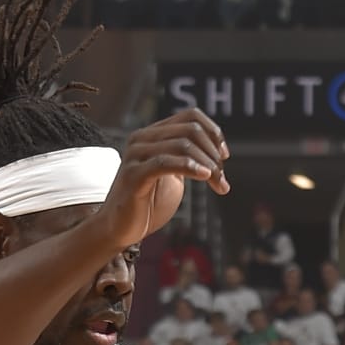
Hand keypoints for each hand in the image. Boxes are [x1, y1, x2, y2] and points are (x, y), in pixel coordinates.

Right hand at [96, 109, 228, 250]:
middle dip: (213, 154)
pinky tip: (205, 177)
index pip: (190, 116)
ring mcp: (136, 155)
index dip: (213, 132)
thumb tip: (218, 153)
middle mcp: (142, 138)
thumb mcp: (174, 176)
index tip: (224, 155)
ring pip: (182, 145)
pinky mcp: (134, 174)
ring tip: (219, 184)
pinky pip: (166, 163)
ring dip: (208, 165)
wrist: (120, 228)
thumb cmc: (148, 203)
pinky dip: (190, 168)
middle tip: (223, 178)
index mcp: (153, 134)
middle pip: (190, 130)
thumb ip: (189, 160)